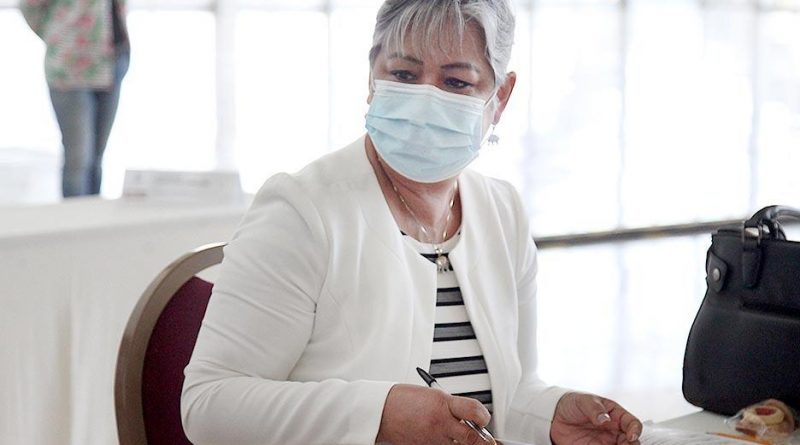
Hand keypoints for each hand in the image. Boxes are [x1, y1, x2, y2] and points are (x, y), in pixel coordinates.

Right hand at [376, 384, 492, 444]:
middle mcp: (440, 424)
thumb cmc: (404, 400)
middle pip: (473, 438)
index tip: (483, 418)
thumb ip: (453, 406)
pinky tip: (445, 439)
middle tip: (484, 437)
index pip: (475, 412)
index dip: (484, 417)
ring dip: (464, 443)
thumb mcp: (434, 395)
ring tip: (461, 436)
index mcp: (442, 404)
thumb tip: (471, 416)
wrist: (381, 412)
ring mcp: (433, 440)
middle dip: (482, 439)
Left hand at [550, 392, 641, 444]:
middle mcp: (613, 430)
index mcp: (615, 414)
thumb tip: (604, 418)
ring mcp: (606, 441)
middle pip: (630, 441)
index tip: (631, 436)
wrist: (555, 415)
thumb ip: (594, 409)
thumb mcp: (583, 401)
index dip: (634, 429)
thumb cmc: (572, 403)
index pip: (632, 423)